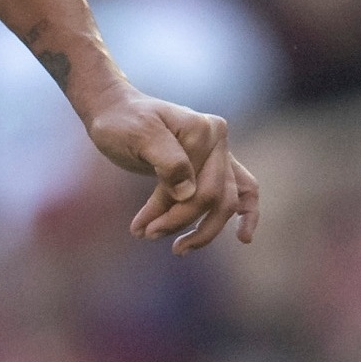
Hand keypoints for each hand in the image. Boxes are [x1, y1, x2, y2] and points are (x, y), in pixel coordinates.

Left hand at [81, 84, 259, 253]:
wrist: (114, 111)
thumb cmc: (121, 123)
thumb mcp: (137, 136)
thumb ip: (166, 161)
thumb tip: (188, 193)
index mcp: (204, 130)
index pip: (198, 186)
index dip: (172, 212)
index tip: (139, 229)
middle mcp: (219, 139)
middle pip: (214, 196)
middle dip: (182, 222)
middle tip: (148, 235)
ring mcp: (220, 152)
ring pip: (227, 200)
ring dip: (206, 229)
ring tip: (179, 249)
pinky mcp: (214, 164)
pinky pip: (242, 191)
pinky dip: (246, 213)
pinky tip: (243, 237)